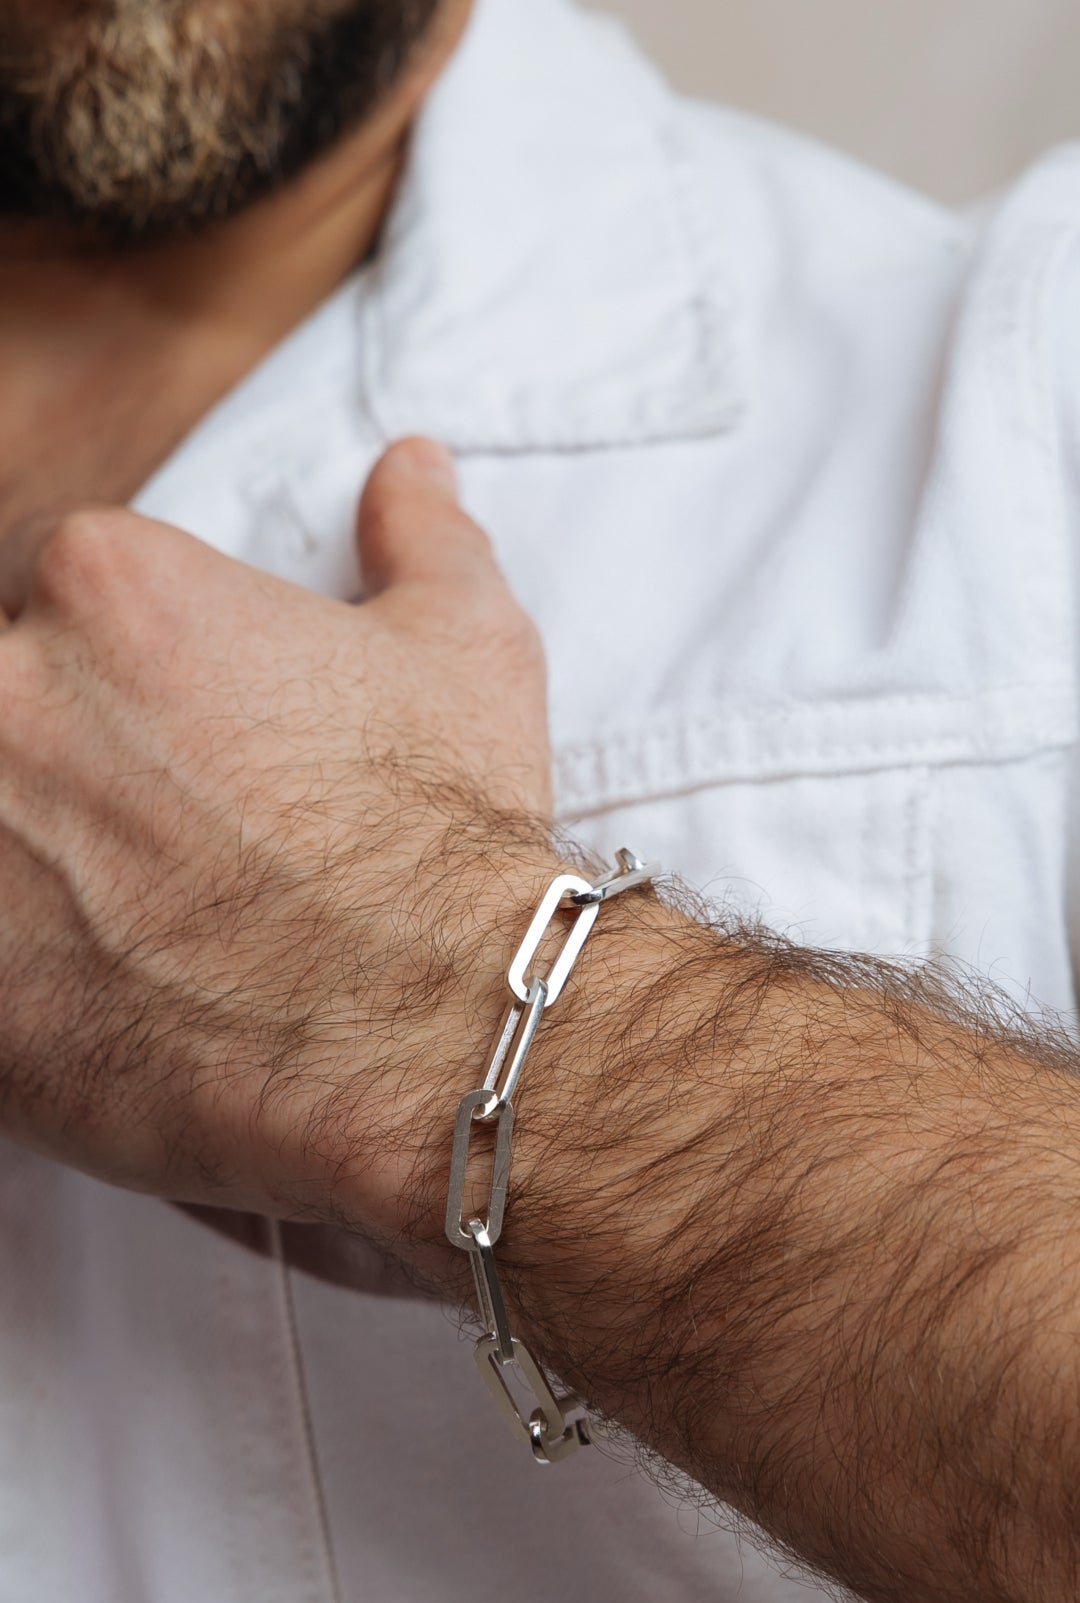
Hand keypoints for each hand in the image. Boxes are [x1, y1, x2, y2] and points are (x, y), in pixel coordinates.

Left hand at [0, 439, 553, 1246]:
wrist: (426, 1030)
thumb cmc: (439, 842)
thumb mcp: (466, 654)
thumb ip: (420, 540)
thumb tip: (414, 473)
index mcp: (110, 585)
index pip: (51, 596)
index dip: (118, 680)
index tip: (170, 751)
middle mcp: (9, 687)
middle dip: (59, 763)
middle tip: (145, 842)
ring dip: (28, 852)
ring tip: (112, 917)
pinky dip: (16, 955)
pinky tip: (88, 984)